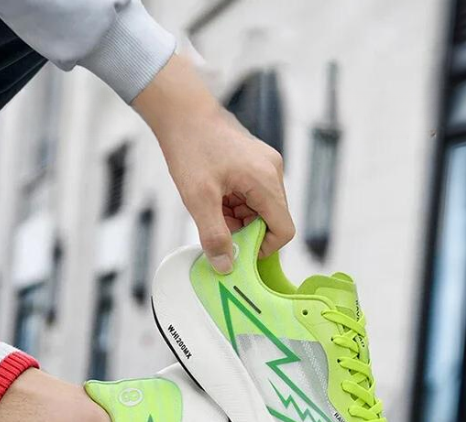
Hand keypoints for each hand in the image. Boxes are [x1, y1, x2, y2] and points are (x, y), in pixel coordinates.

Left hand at [133, 55, 294, 272]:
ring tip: (210, 211)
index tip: (237, 252)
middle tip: (216, 231)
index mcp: (266, 181)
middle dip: (245, 233)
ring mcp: (264, 166)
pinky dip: (233, 206)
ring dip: (236, 221)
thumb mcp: (199, 199)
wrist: (181, 111)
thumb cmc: (191, 148)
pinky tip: (213, 199)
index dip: (263, 249)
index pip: (284, 230)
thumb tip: (226, 267)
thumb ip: (214, 235)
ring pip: (258, 210)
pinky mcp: (253, 164)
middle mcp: (272, 172)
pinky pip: (250, 197)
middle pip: (270, 221)